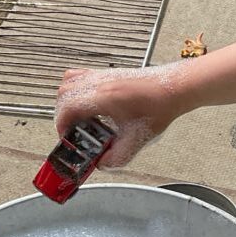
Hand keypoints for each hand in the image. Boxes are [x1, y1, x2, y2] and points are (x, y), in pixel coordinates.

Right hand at [55, 63, 182, 168]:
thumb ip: (118, 157)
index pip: (67, 108)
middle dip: (62, 115)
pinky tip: (91, 106)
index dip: (61, 125)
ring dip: (67, 101)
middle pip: (63, 94)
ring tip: (79, 118)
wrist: (174, 88)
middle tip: (72, 131)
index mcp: (104, 97)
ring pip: (69, 82)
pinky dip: (77, 91)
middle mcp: (100, 82)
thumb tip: (102, 163)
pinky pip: (81, 76)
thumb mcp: (137, 139)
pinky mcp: (108, 73)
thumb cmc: (160, 106)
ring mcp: (103, 75)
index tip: (67, 137)